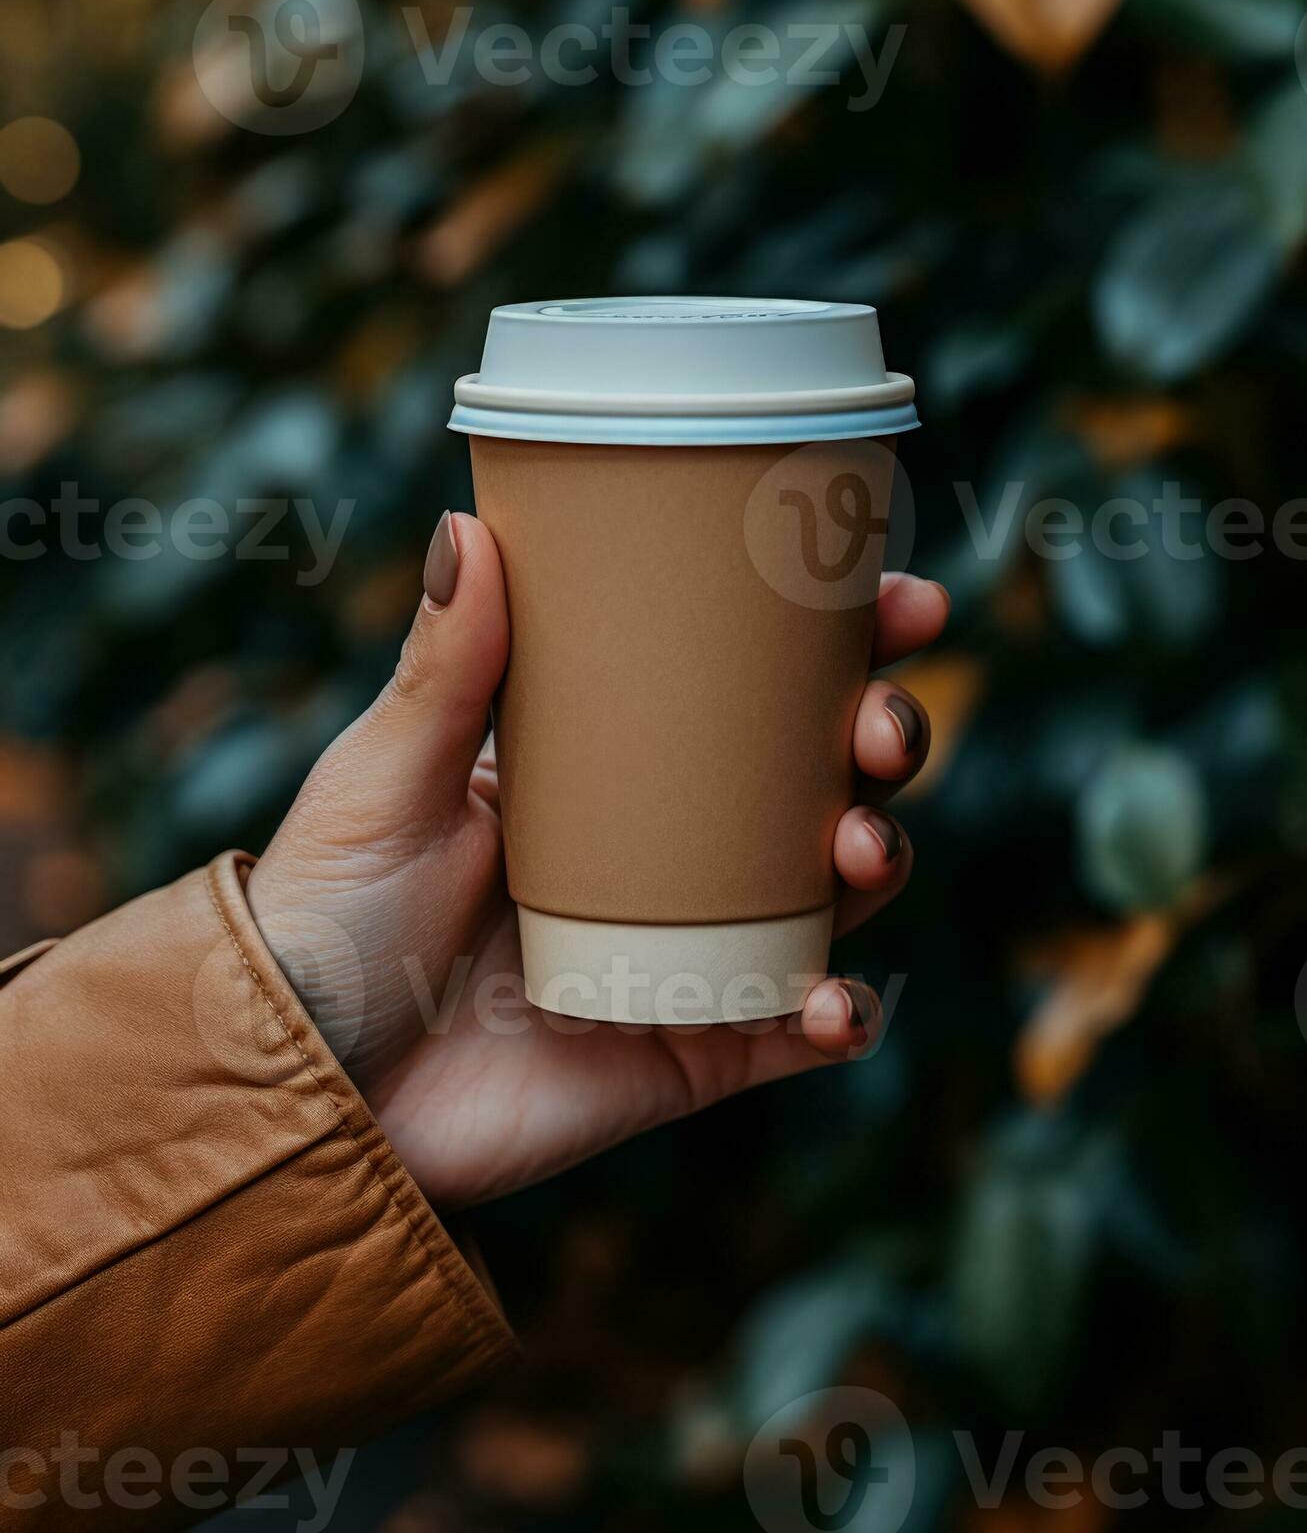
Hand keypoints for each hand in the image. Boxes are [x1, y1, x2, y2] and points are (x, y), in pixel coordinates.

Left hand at [248, 512, 948, 1211]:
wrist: (305, 1087)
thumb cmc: (328, 914)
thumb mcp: (389, 775)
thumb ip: (441, 667)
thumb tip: (465, 525)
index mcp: (610, 764)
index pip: (749, 687)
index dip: (844, 646)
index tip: (901, 602)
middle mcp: (668, 852)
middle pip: (817, 781)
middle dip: (882, 744)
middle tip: (877, 730)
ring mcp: (690, 952)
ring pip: (830, 897)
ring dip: (880, 862)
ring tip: (861, 849)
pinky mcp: (687, 1053)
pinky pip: (792, 1035)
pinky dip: (836, 1017)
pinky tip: (836, 1002)